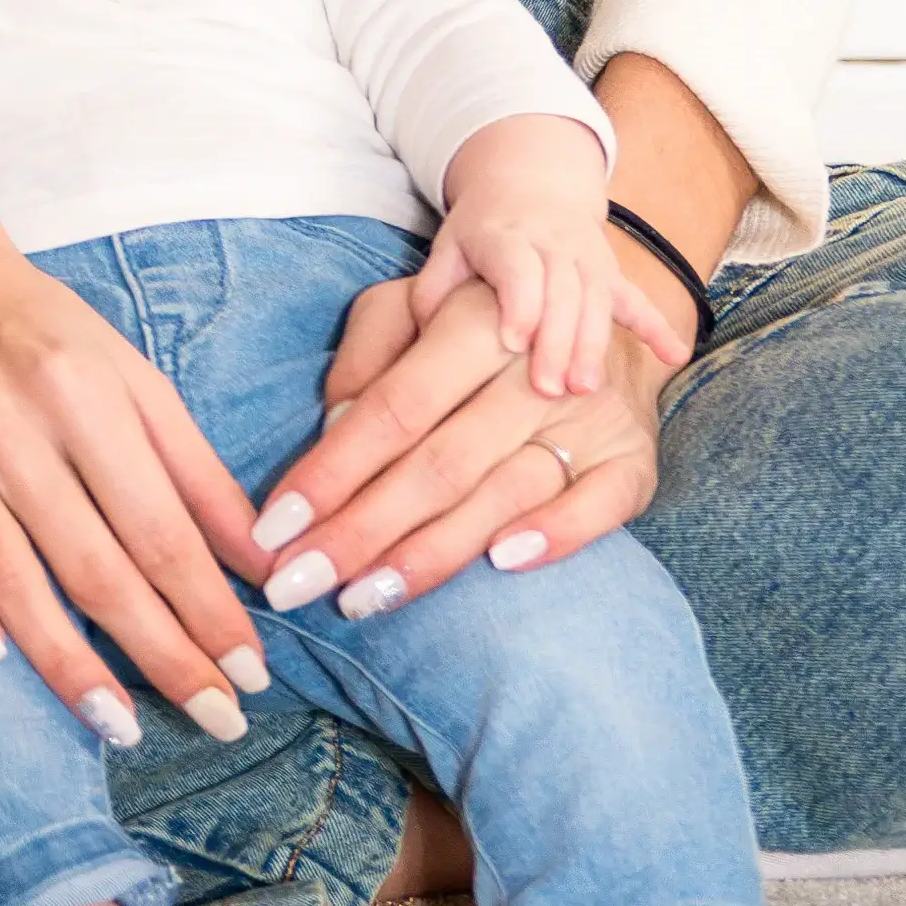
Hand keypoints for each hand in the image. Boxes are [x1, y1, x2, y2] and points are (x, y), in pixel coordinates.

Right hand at [0, 165, 275, 745]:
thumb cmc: (35, 329)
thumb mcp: (129, 377)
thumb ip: (195, 469)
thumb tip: (263, 561)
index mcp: (82, 392)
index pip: (160, 526)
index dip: (209, 608)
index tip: (252, 674)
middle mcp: (8, 420)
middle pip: (93, 563)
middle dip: (162, 652)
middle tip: (216, 720)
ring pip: (6, 572)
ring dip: (66, 660)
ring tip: (120, 724)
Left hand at [256, 231, 690, 618]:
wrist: (601, 320)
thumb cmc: (481, 323)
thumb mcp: (415, 307)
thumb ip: (368, 353)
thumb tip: (334, 423)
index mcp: (475, 326)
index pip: (392, 409)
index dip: (330, 472)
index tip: (273, 530)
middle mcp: (535, 374)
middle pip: (438, 464)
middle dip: (359, 532)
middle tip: (294, 585)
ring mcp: (590, 421)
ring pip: (505, 492)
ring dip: (432, 553)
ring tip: (362, 598)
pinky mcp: (632, 463)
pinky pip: (599, 505)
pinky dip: (555, 534)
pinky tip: (501, 565)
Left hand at [403, 114, 674, 399]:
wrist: (529, 184)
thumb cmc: (481, 232)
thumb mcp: (448, 247)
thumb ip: (433, 287)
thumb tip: (424, 329)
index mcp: (505, 235)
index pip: (517, 267)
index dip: (519, 302)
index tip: (513, 341)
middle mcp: (552, 244)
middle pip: (561, 292)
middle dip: (557, 341)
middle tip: (548, 389)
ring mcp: (588, 259)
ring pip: (597, 300)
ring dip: (593, 344)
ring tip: (586, 388)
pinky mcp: (612, 274)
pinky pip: (638, 301)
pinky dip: (658, 327)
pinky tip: (675, 357)